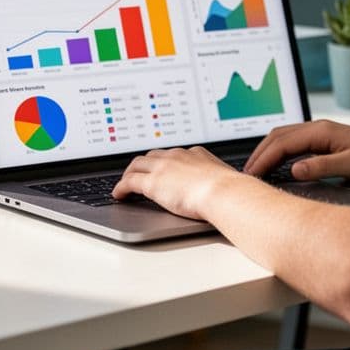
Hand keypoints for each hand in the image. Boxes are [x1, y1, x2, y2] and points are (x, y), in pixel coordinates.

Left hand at [111, 146, 241, 220]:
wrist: (223, 192)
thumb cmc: (230, 190)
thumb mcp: (225, 179)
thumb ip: (219, 181)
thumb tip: (226, 188)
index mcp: (195, 154)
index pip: (174, 154)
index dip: (164, 162)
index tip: (162, 168)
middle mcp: (177, 156)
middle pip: (152, 155)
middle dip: (144, 163)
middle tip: (138, 173)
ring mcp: (163, 168)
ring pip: (137, 164)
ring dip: (130, 173)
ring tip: (125, 183)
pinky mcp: (152, 182)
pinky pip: (129, 181)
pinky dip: (121, 187)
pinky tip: (119, 194)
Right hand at [244, 120, 349, 181]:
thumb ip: (322, 167)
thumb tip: (293, 169)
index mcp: (321, 131)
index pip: (282, 143)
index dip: (264, 159)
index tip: (251, 176)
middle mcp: (318, 128)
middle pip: (278, 136)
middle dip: (259, 154)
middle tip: (246, 175)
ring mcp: (321, 132)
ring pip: (284, 136)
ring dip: (268, 151)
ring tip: (256, 170)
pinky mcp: (325, 140)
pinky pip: (294, 142)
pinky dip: (279, 151)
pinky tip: (277, 164)